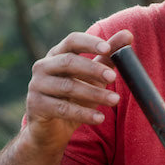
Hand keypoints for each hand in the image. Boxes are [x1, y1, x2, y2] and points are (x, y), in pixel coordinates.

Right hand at [25, 29, 133, 148]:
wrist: (51, 129)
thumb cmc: (74, 96)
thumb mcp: (92, 76)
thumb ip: (107, 56)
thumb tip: (127, 35)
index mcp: (57, 54)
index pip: (72, 41)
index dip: (89, 43)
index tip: (108, 48)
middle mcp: (43, 66)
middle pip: (68, 62)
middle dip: (93, 69)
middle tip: (114, 77)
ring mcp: (37, 85)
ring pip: (68, 87)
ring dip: (94, 94)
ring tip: (115, 100)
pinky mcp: (37, 106)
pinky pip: (63, 109)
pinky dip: (83, 113)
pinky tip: (100, 118)